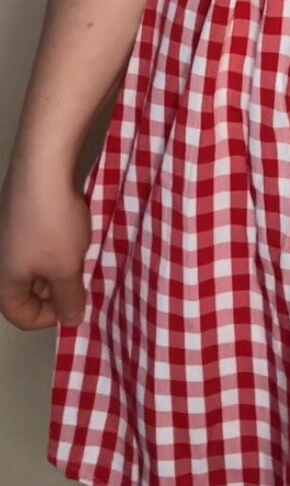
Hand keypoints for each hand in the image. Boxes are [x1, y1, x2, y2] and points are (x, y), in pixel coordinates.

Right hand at [0, 153, 91, 330]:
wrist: (43, 165)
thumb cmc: (51, 222)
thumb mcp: (66, 268)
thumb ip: (69, 299)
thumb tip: (71, 320)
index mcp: (4, 279)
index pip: (20, 315)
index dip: (50, 318)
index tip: (76, 304)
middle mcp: (1, 258)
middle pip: (27, 289)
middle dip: (57, 290)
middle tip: (84, 280)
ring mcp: (9, 232)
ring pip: (35, 263)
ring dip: (60, 264)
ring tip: (84, 254)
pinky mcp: (21, 211)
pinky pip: (39, 239)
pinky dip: (58, 242)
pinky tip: (77, 231)